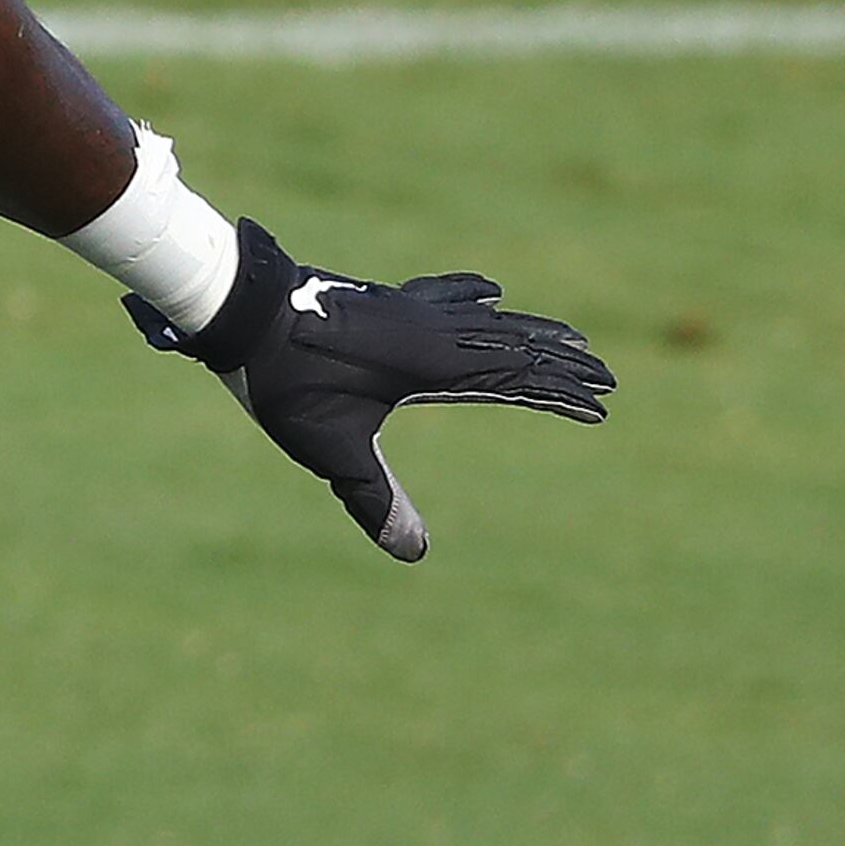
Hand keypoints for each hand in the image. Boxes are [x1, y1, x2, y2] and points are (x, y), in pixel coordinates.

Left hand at [134, 220, 612, 560]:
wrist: (238, 309)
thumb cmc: (284, 381)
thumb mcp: (330, 449)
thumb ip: (374, 498)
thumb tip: (413, 554)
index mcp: (432, 362)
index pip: (515, 380)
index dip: (559, 395)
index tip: (601, 407)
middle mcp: (429, 329)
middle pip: (512, 344)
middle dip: (559, 363)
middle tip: (606, 375)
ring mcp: (405, 308)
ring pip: (484, 318)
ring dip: (527, 329)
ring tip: (564, 335)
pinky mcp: (379, 300)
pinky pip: (444, 296)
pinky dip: (473, 296)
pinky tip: (486, 290)